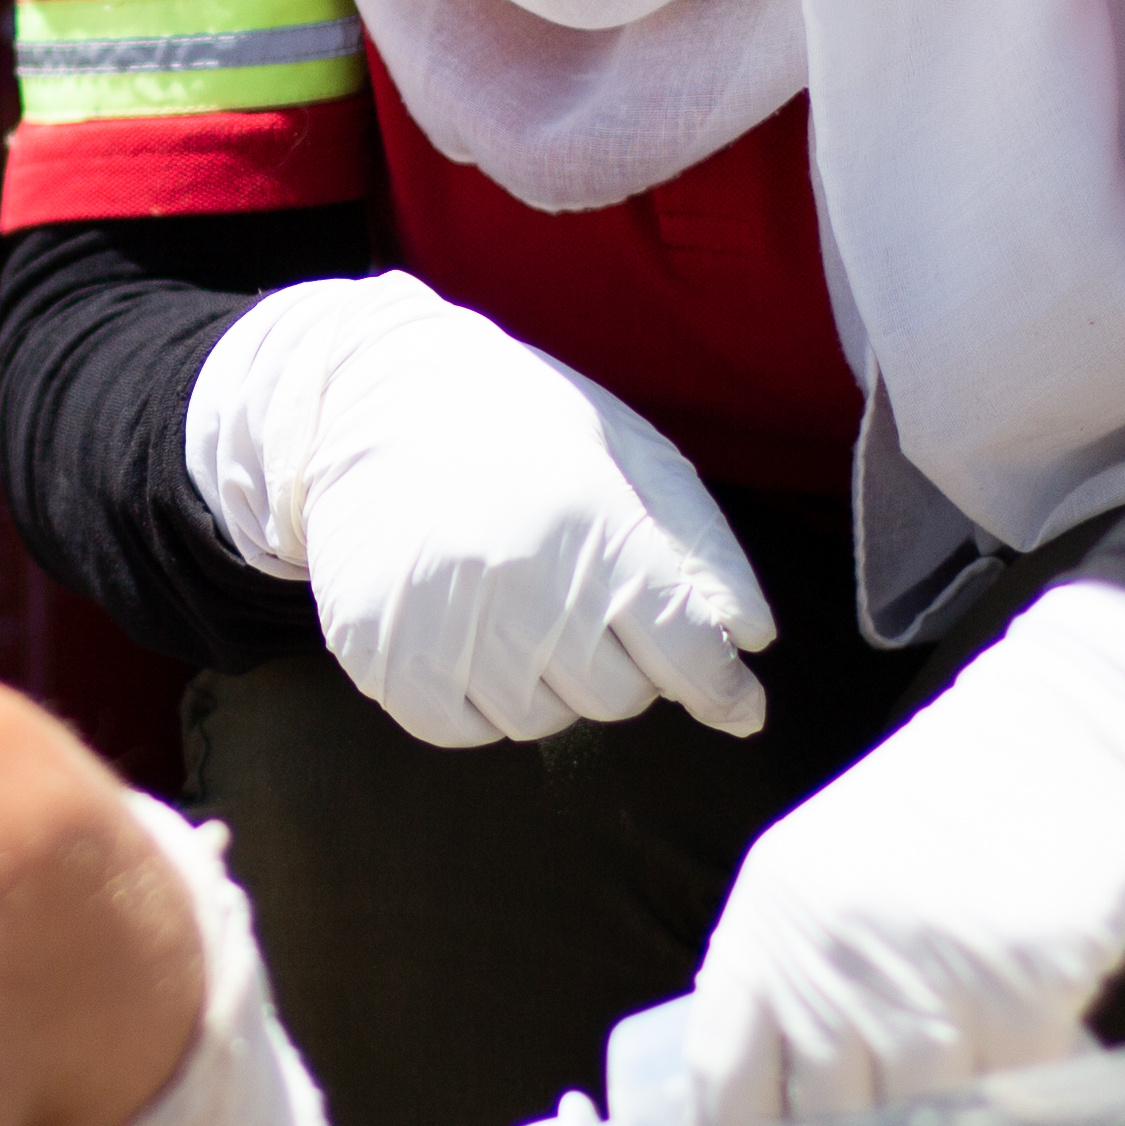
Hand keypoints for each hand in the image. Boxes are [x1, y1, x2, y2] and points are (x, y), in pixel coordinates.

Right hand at [186, 274, 775, 748]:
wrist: (370, 395)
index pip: (685, 652)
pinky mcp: (379, 651)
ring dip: (543, 681)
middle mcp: (519, 578)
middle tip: (579, 599)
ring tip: (513, 602)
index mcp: (593, 523)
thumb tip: (755, 644)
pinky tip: (464, 633)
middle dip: (618, 665)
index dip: (719, 689)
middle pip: (616, 698)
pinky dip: (474, 701)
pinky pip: (459, 731)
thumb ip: (702, 551)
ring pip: (537, 721)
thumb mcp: (630, 456)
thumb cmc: (525, 428)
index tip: (739, 706)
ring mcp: (442, 620)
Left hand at [683, 581, 1124, 1125]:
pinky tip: (1028, 1065)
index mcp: (770, 919)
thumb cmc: (949, 812)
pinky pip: (1005, 1098)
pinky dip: (1017, 1100)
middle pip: (817, 1120)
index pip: (724, 1075)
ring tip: (967, 1091)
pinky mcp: (1018, 995)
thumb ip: (793, 975)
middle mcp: (831, 954)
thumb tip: (773, 1107)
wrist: (1068, 738)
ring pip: (913, 1125)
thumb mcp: (829, 872)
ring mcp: (923, 978)